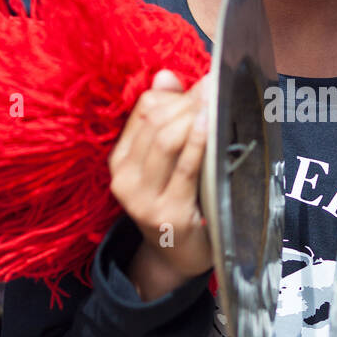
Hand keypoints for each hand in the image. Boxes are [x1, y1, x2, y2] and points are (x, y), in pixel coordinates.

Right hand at [108, 69, 212, 296]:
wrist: (177, 259)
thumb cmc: (177, 203)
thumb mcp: (164, 164)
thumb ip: (163, 120)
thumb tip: (166, 76)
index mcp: (120, 162)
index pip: (143, 112)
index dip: (173, 94)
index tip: (202, 84)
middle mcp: (124, 180)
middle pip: (155, 123)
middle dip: (188, 101)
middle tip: (216, 87)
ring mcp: (144, 199)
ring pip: (165, 140)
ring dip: (194, 115)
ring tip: (216, 98)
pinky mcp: (168, 214)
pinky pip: (185, 169)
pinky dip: (198, 142)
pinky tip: (210, 124)